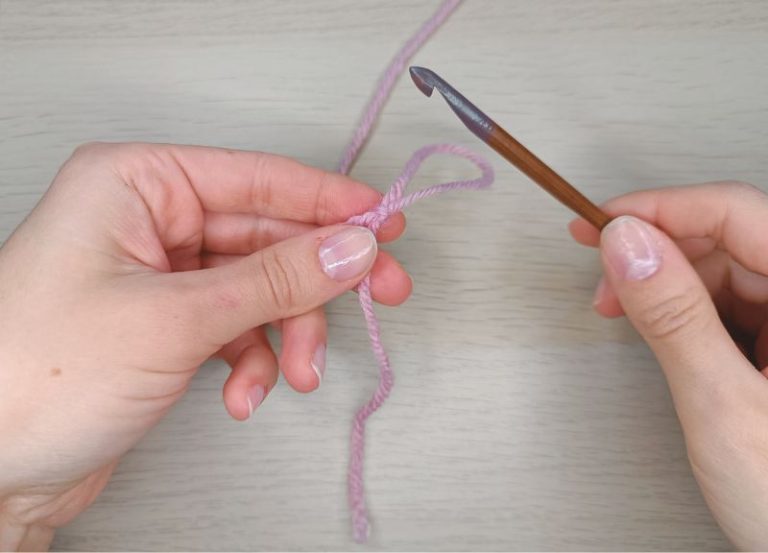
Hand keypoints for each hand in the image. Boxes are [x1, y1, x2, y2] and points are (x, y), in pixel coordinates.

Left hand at [0, 142, 411, 549]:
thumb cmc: (35, 377)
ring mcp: (159, 275)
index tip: (386, 221)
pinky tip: (245, 393)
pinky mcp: (166, 324)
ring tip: (299, 373)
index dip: (329, 200)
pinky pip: (237, 326)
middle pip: (266, 237)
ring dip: (288, 332)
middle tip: (381, 293)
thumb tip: (352, 246)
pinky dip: (254, 360)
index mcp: (135, 185)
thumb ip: (276, 279)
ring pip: (259, 288)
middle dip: (319, 280)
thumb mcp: (175, 319)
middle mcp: (148, 221)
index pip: (257, 179)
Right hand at [570, 181, 767, 549]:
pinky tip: (658, 330)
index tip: (603, 221)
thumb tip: (629, 245)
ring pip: (724, 273)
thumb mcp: (724, 408)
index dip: (662, 208)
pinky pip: (728, 307)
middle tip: (600, 274)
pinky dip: (683, 312)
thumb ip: (675, 320)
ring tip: (619, 309)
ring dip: (663, 284)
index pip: (737, 213)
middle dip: (654, 253)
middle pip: (728, 240)